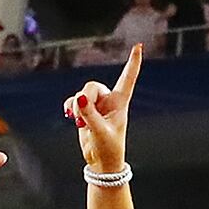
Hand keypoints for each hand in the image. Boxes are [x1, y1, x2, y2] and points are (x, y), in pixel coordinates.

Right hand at [63, 42, 141, 176]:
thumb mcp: (100, 132)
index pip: (128, 78)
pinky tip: (69, 115)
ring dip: (77, 106)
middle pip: (92, 86)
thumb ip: (89, 115)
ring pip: (82, 93)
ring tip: (78, 122)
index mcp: (120, 103)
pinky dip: (70, 106)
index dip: (133, 62)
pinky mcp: (85, 111)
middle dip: (84, 99)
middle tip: (81, 118)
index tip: (138, 46)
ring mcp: (96, 105)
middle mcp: (109, 101)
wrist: (101, 163)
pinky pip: (73, 100)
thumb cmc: (108, 149)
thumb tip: (79, 98)